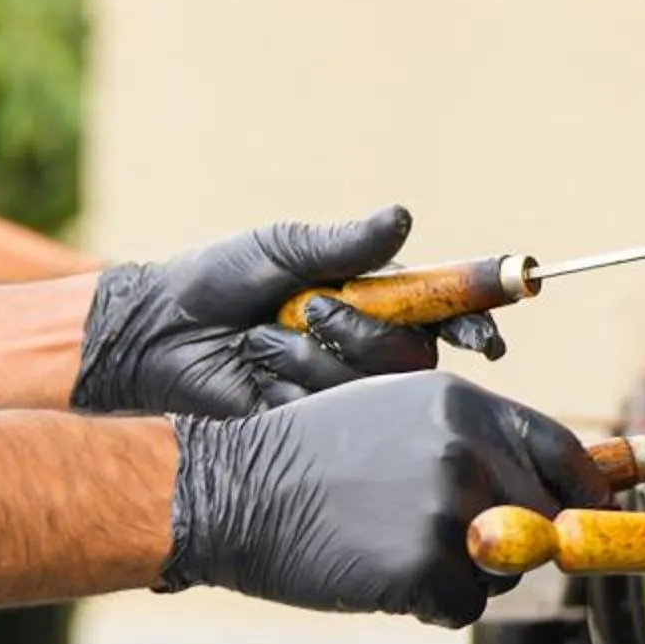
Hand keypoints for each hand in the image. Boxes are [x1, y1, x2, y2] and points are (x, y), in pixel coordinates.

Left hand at [72, 206, 504, 419]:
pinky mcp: (310, 425)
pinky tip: (255, 377)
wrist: (158, 332)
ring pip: (373, 386)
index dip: (473, 318)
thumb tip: (403, 218)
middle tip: (312, 310)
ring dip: (317, 357)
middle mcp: (364, 345)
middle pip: (416, 354)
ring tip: (263, 339)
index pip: (441, 309)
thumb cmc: (217, 280)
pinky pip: (331, 415)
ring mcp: (339, 389)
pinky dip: (291, 388)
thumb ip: (343, 243)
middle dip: (366, 332)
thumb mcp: (280, 250)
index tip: (486, 335)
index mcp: (369, 297)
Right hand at [158, 373, 596, 628]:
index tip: (593, 520)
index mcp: (463, 403)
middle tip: (438, 539)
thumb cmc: (306, 459)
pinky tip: (378, 576)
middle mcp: (468, 447)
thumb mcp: (393, 414)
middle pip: (545, 518)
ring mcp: (452, 505)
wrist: (233, 490)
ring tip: (391, 547)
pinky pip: (465, 608)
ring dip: (463, 575)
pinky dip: (429, 607)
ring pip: (507, 569)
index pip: (562, 451)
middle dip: (510, 542)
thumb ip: (470, 442)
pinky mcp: (429, 562)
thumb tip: (551, 492)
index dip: (586, 493)